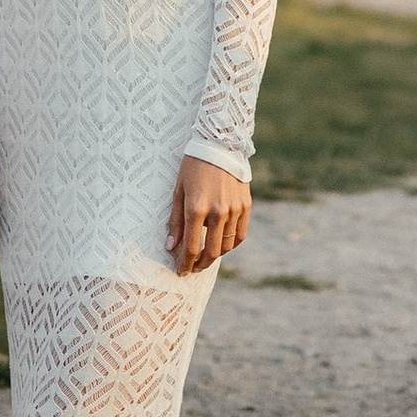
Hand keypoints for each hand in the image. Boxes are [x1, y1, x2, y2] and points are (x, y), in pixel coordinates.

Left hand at [167, 157, 249, 275]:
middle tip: (193, 268)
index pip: (191, 247)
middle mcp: (218, 212)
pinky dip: (231, 244)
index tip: (181, 271)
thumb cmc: (193, 166)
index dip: (185, 264)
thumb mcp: (178, 190)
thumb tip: (171, 247)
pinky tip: (222, 243)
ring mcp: (234, 209)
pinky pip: (240, 235)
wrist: (219, 144)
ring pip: (226, 246)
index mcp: (197, 208)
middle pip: (211, 252)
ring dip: (215, 255)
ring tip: (206, 255)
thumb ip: (175, 221)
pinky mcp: (246, 205)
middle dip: (200, 264)